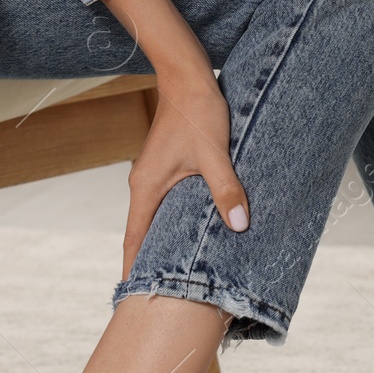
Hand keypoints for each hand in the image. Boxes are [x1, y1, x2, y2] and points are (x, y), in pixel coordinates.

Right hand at [101, 0, 249, 277]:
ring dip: (163, 244)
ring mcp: (153, 177)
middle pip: (142, 235)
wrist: (187, 75)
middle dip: (151, 264)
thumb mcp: (216, 153)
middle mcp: (144, 185)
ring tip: (179, 273)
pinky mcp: (166, 168)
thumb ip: (226, 189)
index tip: (136, 297)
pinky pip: (166, 205)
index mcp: (147, 187)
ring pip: (155, 220)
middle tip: (163, 296)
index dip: (135, 270)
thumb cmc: (198, 111)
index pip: (134, 239)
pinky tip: (193, 234)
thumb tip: (239, 226)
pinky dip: (174, 224)